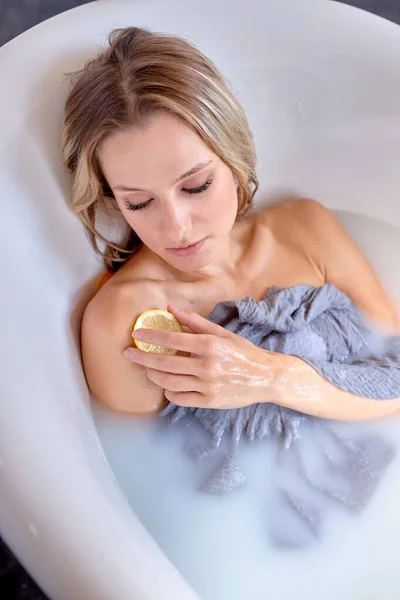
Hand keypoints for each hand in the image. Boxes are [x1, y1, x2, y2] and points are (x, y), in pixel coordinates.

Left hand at [123, 304, 280, 408]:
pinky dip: (169, 392)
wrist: (266, 377)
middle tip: (128, 354)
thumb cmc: (243, 352)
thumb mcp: (222, 333)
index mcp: (209, 345)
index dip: (151, 336)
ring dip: (153, 375)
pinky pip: (181, 398)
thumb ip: (195, 321)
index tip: (137, 335)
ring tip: (147, 369)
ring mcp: (207, 386)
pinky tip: (166, 385)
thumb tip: (171, 308)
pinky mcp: (209, 401)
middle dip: (142, 357)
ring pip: (169, 382)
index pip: (172, 339)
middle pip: (164, 362)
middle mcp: (207, 365)